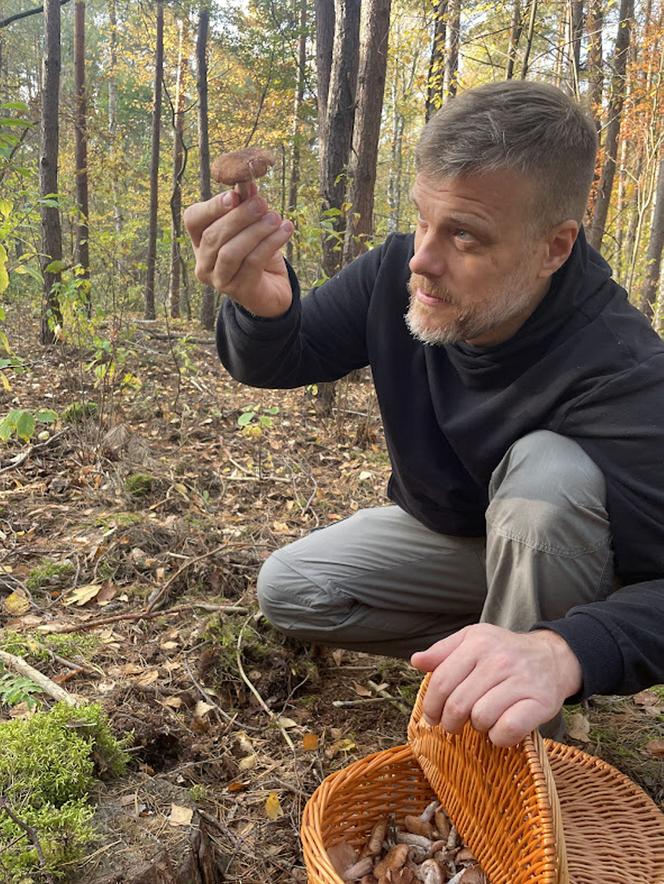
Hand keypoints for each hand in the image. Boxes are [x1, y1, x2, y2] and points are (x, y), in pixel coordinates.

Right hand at [183, 186, 293, 317]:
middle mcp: (203, 263)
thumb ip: (247, 205)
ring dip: (255, 231)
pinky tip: (285, 231)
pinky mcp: (239, 291)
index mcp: (200, 241)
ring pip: (231, 252)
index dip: (212, 207)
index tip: (234, 195)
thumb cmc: (258, 253)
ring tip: (276, 218)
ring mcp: (219, 280)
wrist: (273, 289)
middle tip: (262, 204)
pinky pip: (252, 263)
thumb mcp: (252, 225)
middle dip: (239, 217)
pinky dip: (269, 244)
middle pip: (213, 236)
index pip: (193, 220)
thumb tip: (248, 182)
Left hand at [410, 624, 582, 746]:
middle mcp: (499, 660)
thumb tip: (416, 661)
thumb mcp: (473, 640)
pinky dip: (499, 737)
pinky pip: (507, 730)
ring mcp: (520, 680)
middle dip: (449, 722)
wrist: (552, 657)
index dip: (431, 704)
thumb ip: (443, 650)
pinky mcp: (539, 703)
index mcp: (477, 643)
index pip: (441, 681)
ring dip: (477, 727)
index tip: (432, 717)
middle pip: (458, 704)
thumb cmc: (505, 651)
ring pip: (480, 718)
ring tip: (482, 720)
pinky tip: (499, 730)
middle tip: (452, 725)